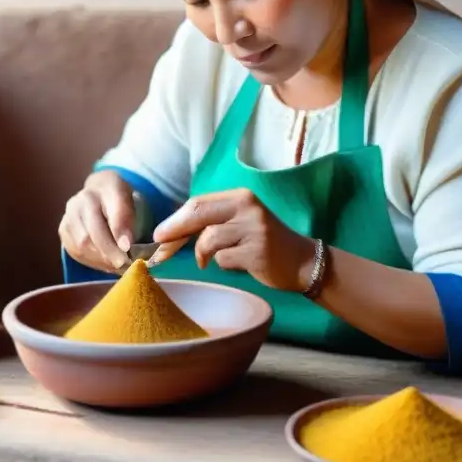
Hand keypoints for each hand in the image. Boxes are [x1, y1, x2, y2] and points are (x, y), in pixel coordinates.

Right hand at [58, 171, 134, 271]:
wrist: (99, 192)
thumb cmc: (118, 200)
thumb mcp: (130, 203)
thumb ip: (128, 220)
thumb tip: (125, 245)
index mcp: (105, 187)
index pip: (112, 210)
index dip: (119, 230)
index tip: (127, 248)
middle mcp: (81, 200)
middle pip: (92, 233)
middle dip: (109, 253)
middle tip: (124, 265)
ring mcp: (68, 215)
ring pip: (81, 245)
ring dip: (101, 260)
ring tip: (116, 266)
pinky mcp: (63, 230)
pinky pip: (75, 251)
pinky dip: (92, 261)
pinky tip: (104, 263)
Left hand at [151, 188, 316, 291]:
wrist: (303, 262)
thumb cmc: (264, 242)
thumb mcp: (240, 222)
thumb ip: (212, 221)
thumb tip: (169, 233)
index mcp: (241, 196)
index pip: (198, 203)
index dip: (175, 220)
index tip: (158, 235)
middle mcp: (247, 207)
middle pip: (198, 215)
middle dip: (175, 233)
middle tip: (160, 251)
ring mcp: (254, 228)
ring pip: (208, 240)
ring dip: (204, 254)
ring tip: (212, 260)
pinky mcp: (257, 251)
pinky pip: (223, 259)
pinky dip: (224, 264)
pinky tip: (239, 263)